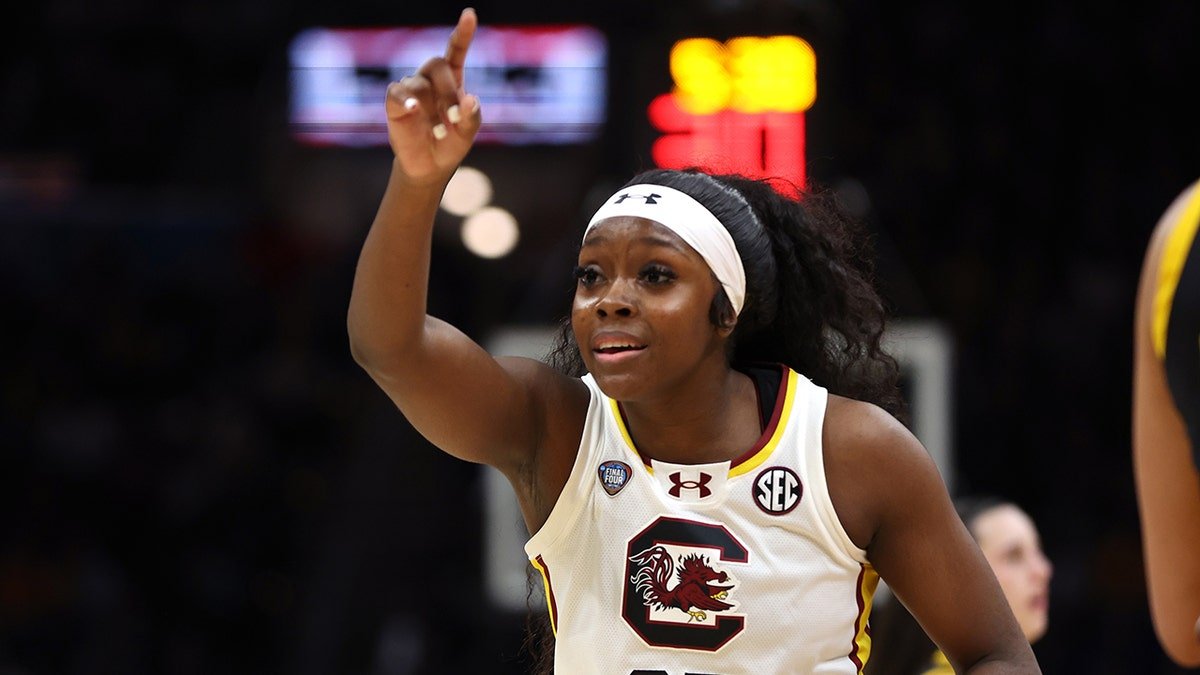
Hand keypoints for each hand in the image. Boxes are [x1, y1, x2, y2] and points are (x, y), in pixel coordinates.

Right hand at [385, 8, 482, 185]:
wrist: (429, 167)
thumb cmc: (451, 145)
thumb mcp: (468, 133)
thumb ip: (472, 117)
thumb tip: (470, 99)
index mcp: (452, 80)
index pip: (455, 49)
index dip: (462, 33)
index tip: (469, 14)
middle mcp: (430, 79)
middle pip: (436, 64)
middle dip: (448, 90)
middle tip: (454, 117)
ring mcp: (411, 90)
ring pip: (419, 85)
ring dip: (432, 111)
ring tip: (440, 133)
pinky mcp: (395, 103)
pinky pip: (397, 93)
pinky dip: (407, 101)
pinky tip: (414, 110)